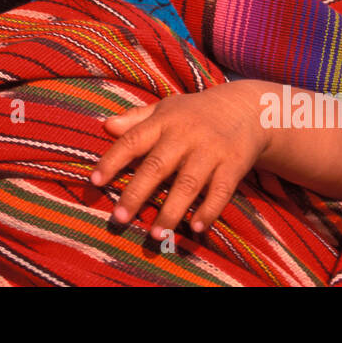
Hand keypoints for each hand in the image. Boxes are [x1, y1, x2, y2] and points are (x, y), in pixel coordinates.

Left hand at [88, 82, 271, 238]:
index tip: (94, 182)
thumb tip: (105, 125)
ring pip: (187, 184)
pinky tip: (195, 228)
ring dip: (171, 211)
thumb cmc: (195, 113)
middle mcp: (185, 136)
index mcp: (164, 122)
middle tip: (119, 218)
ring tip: (155, 235)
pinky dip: (209, 210)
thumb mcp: (166, 108)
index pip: (133, 141)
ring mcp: (210, 151)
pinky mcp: (233, 165)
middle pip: (157, 166)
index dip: (112, 160)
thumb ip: (136, 118)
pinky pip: (220, 191)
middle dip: (136, 193)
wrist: (246, 109)